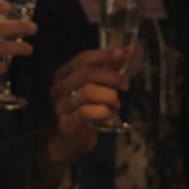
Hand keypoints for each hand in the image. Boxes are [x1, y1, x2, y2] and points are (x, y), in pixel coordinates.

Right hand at [34, 48, 130, 176]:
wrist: (71, 139)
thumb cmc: (86, 109)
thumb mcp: (97, 86)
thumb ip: (110, 68)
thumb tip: (129, 49)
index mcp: (64, 74)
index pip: (83, 59)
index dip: (104, 55)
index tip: (124, 54)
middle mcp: (59, 88)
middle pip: (86, 74)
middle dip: (111, 77)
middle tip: (126, 85)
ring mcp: (61, 106)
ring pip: (88, 92)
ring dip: (109, 97)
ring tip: (116, 104)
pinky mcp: (67, 124)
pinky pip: (87, 112)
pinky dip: (103, 111)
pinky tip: (109, 114)